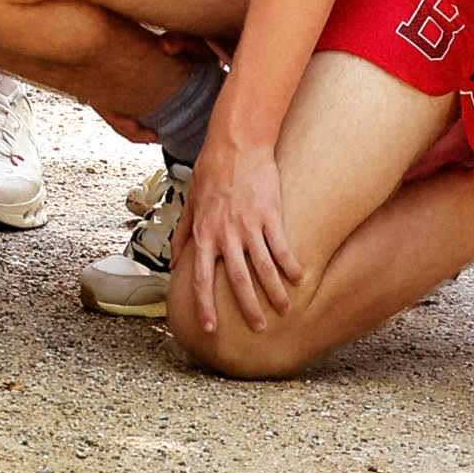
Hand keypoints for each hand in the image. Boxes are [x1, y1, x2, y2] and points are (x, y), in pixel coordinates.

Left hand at [181, 125, 300, 328]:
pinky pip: (282, 247)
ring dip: (275, 293)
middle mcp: (226, 234)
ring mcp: (249, 225)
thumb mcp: (191, 202)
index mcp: (204, 233)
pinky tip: (299, 279)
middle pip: (238, 281)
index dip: (206, 305)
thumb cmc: (212, 171)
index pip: (202, 278)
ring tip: (284, 310)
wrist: (236, 143)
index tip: (210, 328)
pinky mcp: (270, 214)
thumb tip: (173, 262)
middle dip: (248, 309)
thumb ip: (182, 234)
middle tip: (258, 329)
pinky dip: (291, 265)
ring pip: (263, 269)